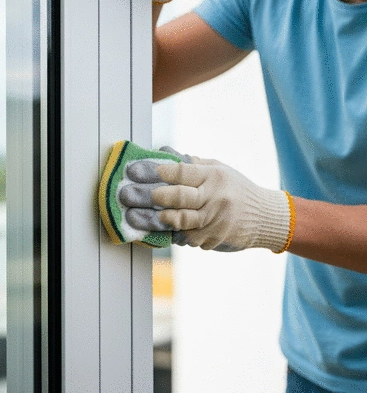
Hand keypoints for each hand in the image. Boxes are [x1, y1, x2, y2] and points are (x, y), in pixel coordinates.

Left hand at [120, 149, 291, 251]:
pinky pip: (187, 238)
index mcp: (214, 176)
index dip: (156, 171)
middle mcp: (215, 198)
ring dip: (154, 220)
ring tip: (134, 217)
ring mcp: (215, 221)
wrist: (265, 217)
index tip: (135, 171)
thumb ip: (192, 164)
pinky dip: (172, 234)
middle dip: (151, 196)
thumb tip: (163, 153)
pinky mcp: (213, 239)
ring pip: (180, 221)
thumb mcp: (219, 170)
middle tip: (127, 195)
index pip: (182, 172)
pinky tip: (153, 232)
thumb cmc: (237, 189)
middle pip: (178, 197)